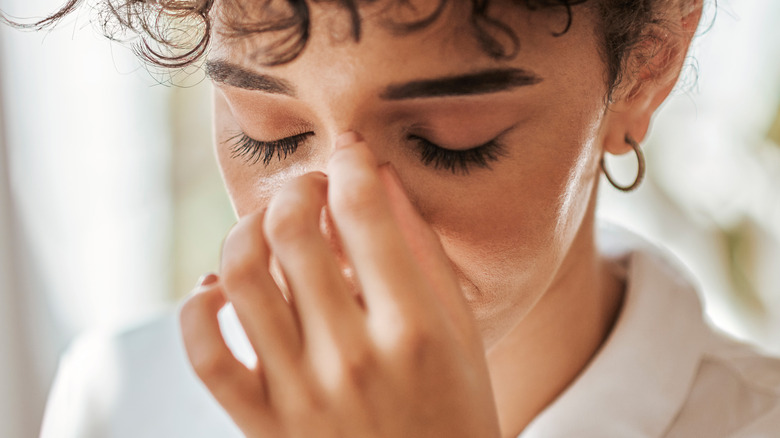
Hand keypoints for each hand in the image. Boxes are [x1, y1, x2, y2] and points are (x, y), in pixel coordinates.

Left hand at [179, 133, 500, 436]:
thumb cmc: (455, 409)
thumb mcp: (461, 330)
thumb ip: (423, 251)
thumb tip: (378, 177)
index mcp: (414, 328)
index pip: (364, 211)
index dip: (351, 164)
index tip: (350, 156)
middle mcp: (353, 357)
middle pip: (291, 230)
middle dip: (297, 187)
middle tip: (310, 189)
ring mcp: (300, 394)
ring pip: (239, 276)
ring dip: (244, 229)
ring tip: (266, 227)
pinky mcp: (262, 425)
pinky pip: (203, 352)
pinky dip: (198, 307)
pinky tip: (221, 289)